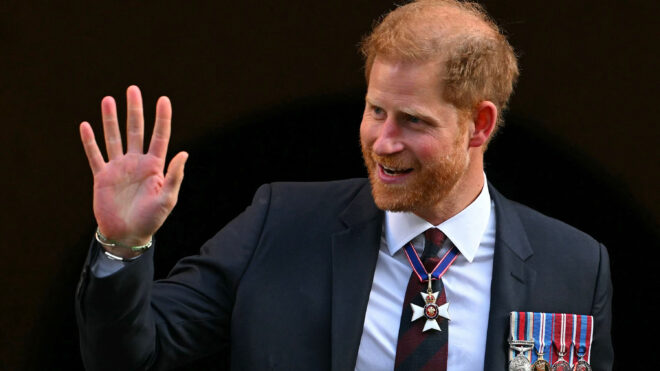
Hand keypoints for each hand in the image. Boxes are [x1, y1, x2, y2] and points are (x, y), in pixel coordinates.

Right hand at [80, 86, 187, 253]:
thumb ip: (174, 176)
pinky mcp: (102, 176)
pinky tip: (86, 125)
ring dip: (111, 119)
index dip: (162, 118)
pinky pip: (95, 155)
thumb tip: (184, 153)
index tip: (163, 99)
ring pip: (114, 137)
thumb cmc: (151, 219)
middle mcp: (136, 162)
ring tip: (108, 99)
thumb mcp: (167, 199)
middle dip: (134, 110)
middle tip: (133, 89)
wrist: (127, 236)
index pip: (160, 136)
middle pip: (135, 130)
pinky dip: (90, 141)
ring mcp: (118, 168)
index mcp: (155, 166)